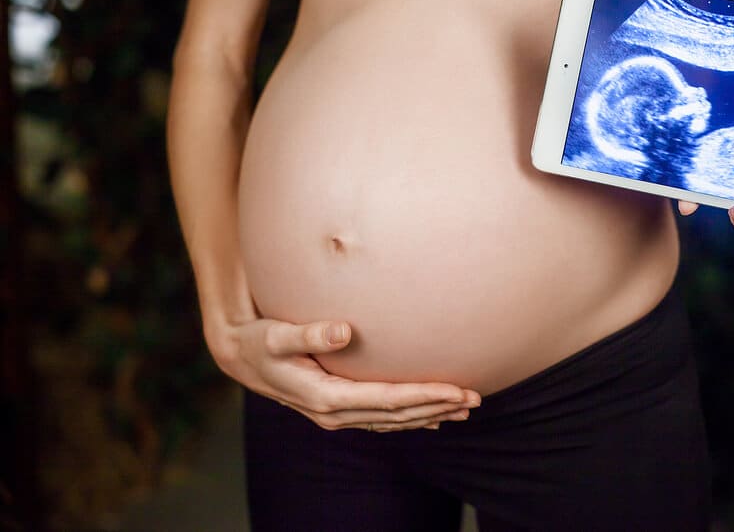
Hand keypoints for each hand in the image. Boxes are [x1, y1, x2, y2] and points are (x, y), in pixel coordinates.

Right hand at [206, 314, 480, 431]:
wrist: (240, 357)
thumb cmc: (259, 341)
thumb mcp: (277, 335)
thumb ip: (309, 334)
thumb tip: (343, 331)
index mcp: (326, 397)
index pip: (387, 400)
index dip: (424, 395)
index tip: (455, 390)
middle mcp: (334, 413)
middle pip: (397, 415)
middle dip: (437, 407)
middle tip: (475, 398)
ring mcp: (337, 414)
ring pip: (393, 420)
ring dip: (430, 414)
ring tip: (464, 408)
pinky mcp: (338, 408)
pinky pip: (382, 418)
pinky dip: (410, 418)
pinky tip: (433, 416)